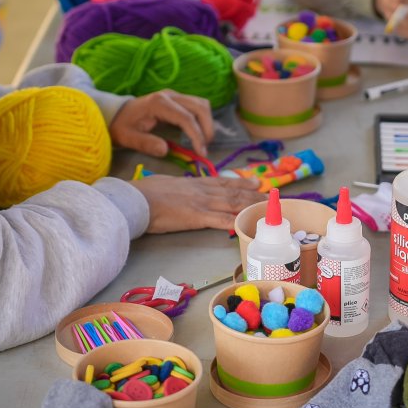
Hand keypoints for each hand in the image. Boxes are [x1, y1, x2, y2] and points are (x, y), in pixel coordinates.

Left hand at [109, 90, 214, 156]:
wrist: (116, 112)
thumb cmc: (122, 125)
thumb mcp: (128, 137)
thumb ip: (146, 143)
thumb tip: (165, 150)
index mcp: (159, 104)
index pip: (186, 118)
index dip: (197, 135)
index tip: (201, 153)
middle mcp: (170, 95)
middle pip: (200, 107)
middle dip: (207, 128)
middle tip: (204, 148)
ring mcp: (174, 95)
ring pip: (201, 104)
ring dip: (207, 122)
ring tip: (203, 141)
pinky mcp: (177, 99)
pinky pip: (196, 105)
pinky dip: (202, 119)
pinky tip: (198, 133)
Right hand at [131, 175, 264, 232]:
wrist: (137, 199)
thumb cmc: (144, 192)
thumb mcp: (164, 183)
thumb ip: (175, 187)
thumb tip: (174, 188)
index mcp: (194, 184)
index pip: (222, 182)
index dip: (240, 183)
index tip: (254, 183)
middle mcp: (202, 191)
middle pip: (233, 193)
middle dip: (252, 195)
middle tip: (269, 196)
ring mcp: (202, 204)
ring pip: (233, 204)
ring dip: (251, 206)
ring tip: (266, 208)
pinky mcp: (198, 218)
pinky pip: (222, 220)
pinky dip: (235, 223)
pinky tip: (247, 225)